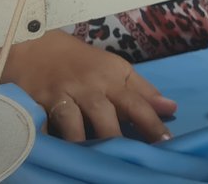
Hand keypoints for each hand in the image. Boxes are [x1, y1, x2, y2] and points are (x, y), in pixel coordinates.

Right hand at [0, 29, 176, 142]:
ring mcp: (64, 94)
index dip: (151, 123)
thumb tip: (171, 108)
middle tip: (131, 158)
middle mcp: (90, 85)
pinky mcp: (40, 103)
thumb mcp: (116, 69)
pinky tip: (61, 154)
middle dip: (118, 137)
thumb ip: (143, 90)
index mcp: (113, 76)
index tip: (166, 143)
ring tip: (96, 160)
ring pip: (74, 121)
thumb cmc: (84, 63)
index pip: (137, 102)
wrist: (36, 46)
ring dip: (84, 142)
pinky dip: (52, 139)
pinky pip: (46, 125)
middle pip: (106, 114)